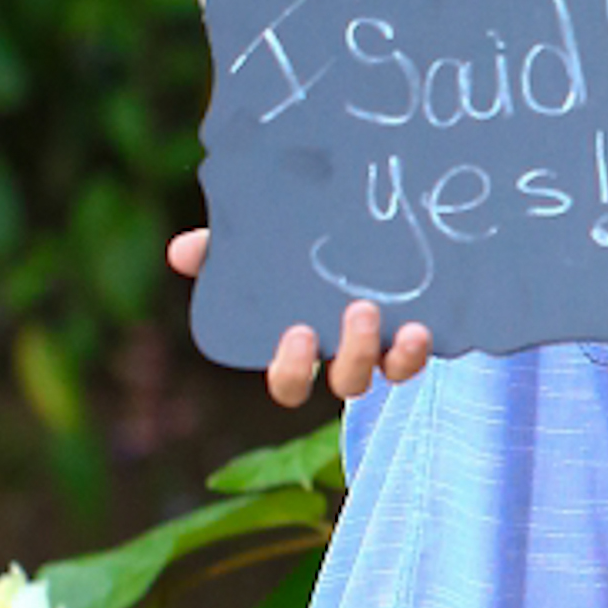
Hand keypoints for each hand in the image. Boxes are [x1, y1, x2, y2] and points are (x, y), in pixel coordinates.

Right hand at [167, 224, 433, 409]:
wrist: (369, 223)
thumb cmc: (295, 248)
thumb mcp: (257, 245)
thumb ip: (219, 250)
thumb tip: (181, 251)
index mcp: (302, 344)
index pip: (291, 381)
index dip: (294, 370)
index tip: (297, 332)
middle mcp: (346, 354)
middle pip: (346, 384)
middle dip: (352, 358)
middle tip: (357, 313)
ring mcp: (387, 345)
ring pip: (391, 374)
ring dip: (397, 356)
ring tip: (402, 322)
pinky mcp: (421, 331)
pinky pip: (425, 352)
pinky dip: (423, 346)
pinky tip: (425, 325)